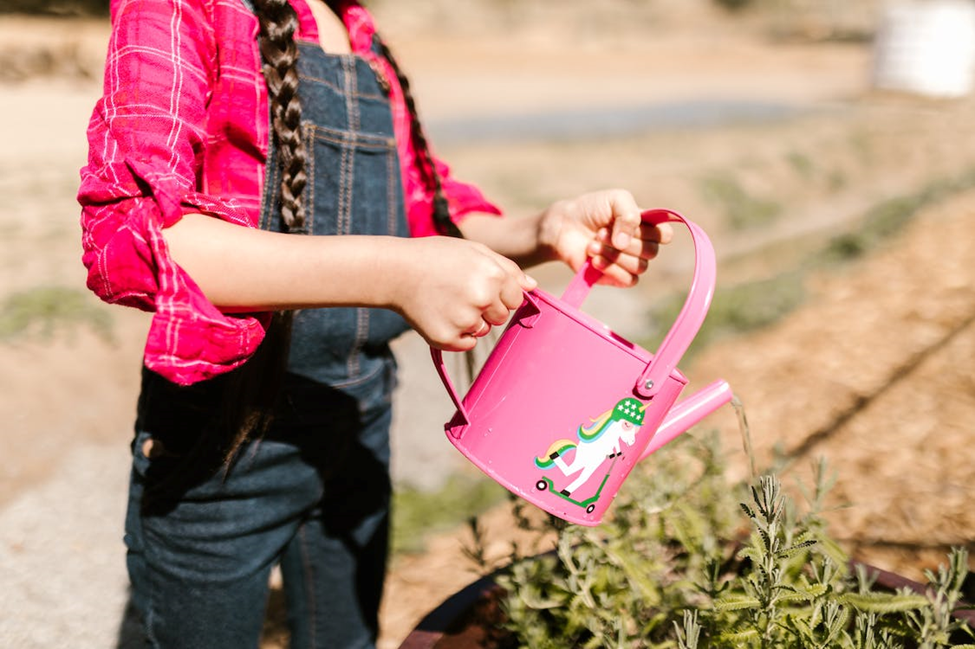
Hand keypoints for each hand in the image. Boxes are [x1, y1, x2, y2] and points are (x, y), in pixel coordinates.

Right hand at [389, 237, 535, 350]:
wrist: (396, 271)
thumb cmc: (437, 257)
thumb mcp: (474, 251)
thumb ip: (507, 268)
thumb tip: (532, 287)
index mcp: (494, 276)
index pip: (515, 298)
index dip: (499, 291)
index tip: (478, 284)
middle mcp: (482, 299)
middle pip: (500, 316)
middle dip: (486, 307)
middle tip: (459, 291)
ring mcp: (464, 320)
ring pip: (482, 330)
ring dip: (470, 321)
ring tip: (447, 301)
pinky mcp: (447, 338)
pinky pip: (466, 343)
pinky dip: (456, 335)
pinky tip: (440, 315)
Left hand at [538, 189, 672, 286]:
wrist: (563, 226)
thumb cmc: (591, 210)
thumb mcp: (615, 199)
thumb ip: (629, 214)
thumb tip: (625, 243)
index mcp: (645, 227)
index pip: (665, 235)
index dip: (653, 232)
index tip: (634, 222)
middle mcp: (640, 246)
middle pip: (651, 251)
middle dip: (626, 241)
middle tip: (601, 232)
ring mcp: (628, 263)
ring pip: (640, 267)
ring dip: (614, 254)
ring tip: (592, 244)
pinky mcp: (615, 278)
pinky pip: (628, 280)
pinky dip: (611, 269)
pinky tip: (594, 260)